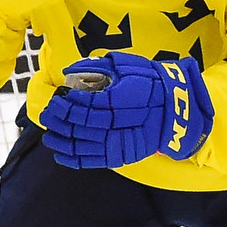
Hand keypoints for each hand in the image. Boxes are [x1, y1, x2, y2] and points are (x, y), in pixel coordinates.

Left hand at [39, 51, 213, 168]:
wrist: (178, 108)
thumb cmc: (151, 82)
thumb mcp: (128, 66)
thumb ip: (99, 67)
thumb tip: (70, 70)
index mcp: (119, 100)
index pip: (84, 104)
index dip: (67, 103)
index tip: (57, 96)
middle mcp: (118, 123)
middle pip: (79, 125)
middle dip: (59, 119)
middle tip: (48, 113)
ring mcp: (118, 142)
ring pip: (81, 144)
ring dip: (61, 140)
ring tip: (50, 134)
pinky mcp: (120, 156)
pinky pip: (91, 160)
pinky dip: (72, 159)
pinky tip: (59, 154)